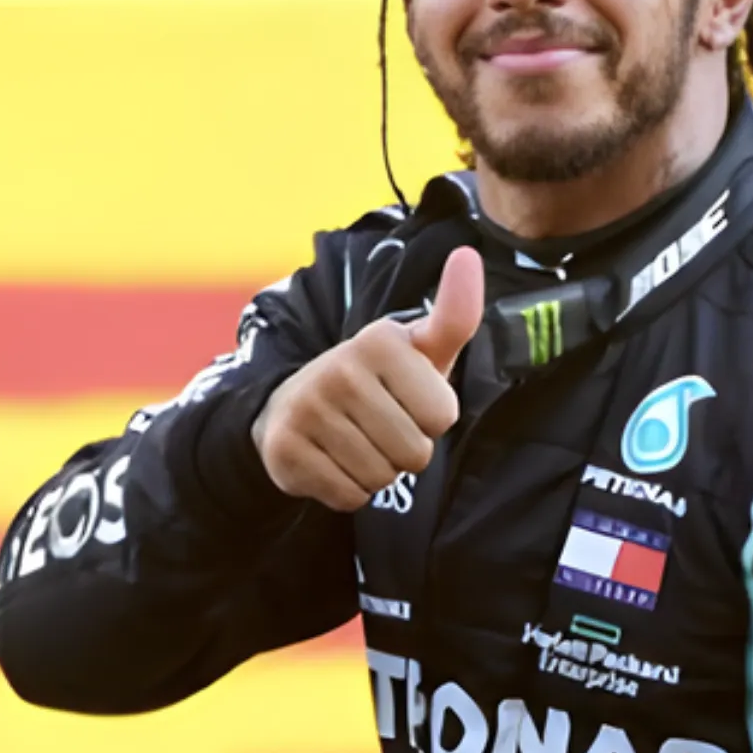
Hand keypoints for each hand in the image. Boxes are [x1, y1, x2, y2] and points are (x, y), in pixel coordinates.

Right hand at [253, 247, 483, 510]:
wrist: (294, 405)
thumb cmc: (380, 380)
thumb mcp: (420, 349)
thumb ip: (455, 314)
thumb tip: (467, 254)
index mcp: (381, 341)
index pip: (442, 417)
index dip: (432, 418)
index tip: (407, 399)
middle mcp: (339, 369)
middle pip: (414, 453)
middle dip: (406, 450)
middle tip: (381, 425)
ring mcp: (307, 409)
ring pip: (382, 478)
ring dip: (379, 471)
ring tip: (358, 441)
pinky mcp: (285, 451)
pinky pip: (350, 497)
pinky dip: (350, 489)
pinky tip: (334, 460)